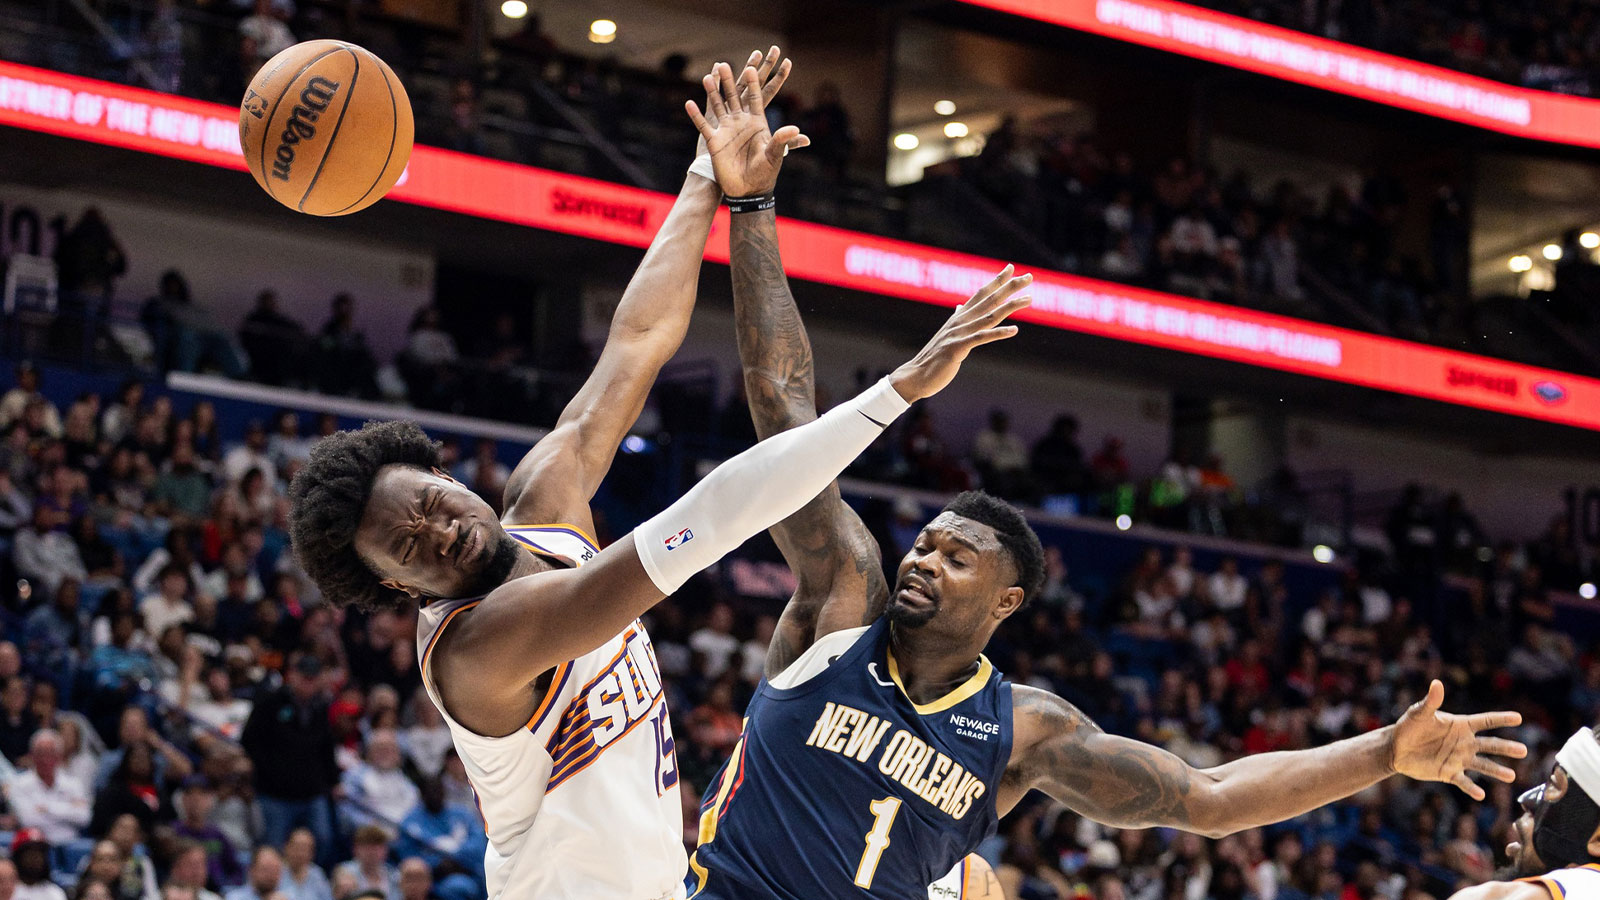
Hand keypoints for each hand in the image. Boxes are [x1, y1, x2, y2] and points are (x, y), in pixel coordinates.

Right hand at [687, 59, 808, 197]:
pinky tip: (689, 103)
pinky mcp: (715, 141)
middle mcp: (741, 122)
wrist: (748, 190)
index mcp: (757, 122)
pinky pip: (703, 126)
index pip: (756, 98)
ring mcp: (726, 130)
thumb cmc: (765, 172)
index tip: (752, 68)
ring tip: (706, 77)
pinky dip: (696, 115)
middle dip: (729, 81)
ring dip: (712, 92)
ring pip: (718, 106)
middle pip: (735, 96)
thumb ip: (783, 141)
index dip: (754, 84)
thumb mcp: (775, 155)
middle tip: (725, 65)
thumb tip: (796, 130)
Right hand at [889, 265, 1031, 401]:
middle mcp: (960, 321)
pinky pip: (982, 337)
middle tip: (1029, 276)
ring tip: (1029, 299)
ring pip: (990, 315)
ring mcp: (959, 333)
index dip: (996, 280)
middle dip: (1010, 287)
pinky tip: (1014, 330)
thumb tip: (959, 307)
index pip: (980, 293)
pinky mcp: (958, 347)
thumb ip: (956, 319)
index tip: (1011, 268)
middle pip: (989, 299)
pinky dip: (999, 333)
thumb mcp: (947, 334)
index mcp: (958, 317)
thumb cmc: (934, 358)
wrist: (916, 375)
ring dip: (1010, 306)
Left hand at [1388, 679, 1526, 799]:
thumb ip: (1430, 702)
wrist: (1396, 748)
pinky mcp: (1449, 773)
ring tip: (1511, 776)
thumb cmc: (1410, 727)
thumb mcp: (1419, 713)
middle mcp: (1465, 743)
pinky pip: (1464, 782)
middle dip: (1506, 748)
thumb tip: (1436, 684)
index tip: (1518, 718)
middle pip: (1490, 744)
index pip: (1485, 721)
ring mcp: (1459, 759)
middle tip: (1523, 751)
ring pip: (1483, 765)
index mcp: (1461, 725)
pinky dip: (1471, 788)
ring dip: (1496, 771)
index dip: (1501, 719)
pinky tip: (1481, 795)